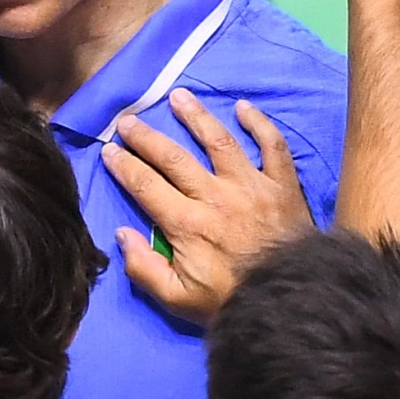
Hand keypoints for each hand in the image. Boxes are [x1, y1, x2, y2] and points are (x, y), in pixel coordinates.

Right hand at [105, 90, 315, 322]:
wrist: (290, 300)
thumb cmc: (231, 302)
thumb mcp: (178, 300)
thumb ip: (145, 269)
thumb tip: (123, 235)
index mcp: (187, 224)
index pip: (146, 186)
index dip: (124, 166)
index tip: (109, 150)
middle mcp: (215, 196)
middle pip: (174, 157)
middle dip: (146, 137)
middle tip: (128, 120)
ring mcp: (251, 186)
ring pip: (219, 140)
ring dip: (195, 116)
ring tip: (178, 97)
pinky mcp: (282, 185)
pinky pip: (272, 146)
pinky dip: (259, 124)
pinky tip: (244, 108)